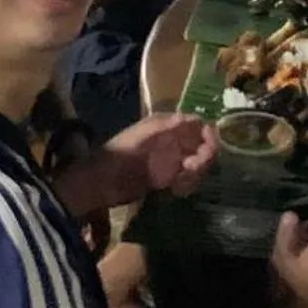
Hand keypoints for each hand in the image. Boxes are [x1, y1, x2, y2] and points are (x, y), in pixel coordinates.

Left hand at [57, 114, 217, 215]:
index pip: (199, 125)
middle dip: (203, 159)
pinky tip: (176, 190)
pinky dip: (188, 184)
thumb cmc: (116, 156)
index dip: (208, 136)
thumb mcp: (137, 138)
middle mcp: (174, 140)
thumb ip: (161, 128)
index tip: (204, 152)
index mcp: (167, 126)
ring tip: (179, 184)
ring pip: (199, 163)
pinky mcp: (169, 178)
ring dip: (195, 174)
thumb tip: (187, 118)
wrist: (99, 184)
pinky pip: (189, 178)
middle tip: (189, 171)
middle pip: (203, 145)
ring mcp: (172, 159)